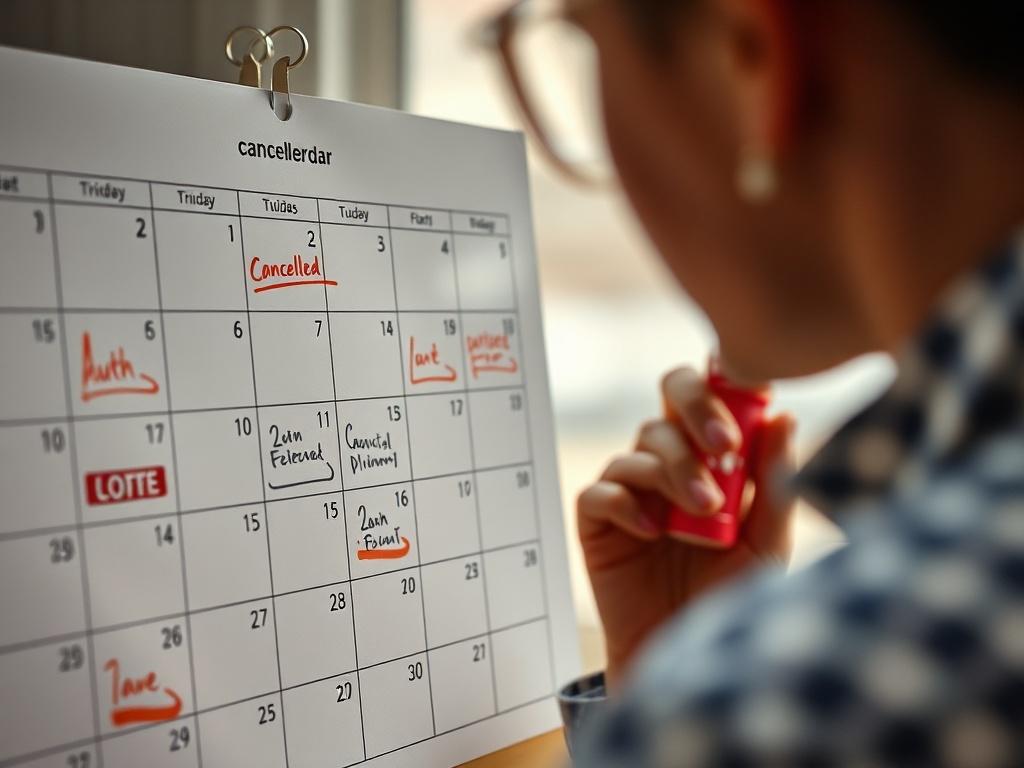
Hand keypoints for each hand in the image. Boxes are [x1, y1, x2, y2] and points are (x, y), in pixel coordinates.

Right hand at [577, 366, 794, 689]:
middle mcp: (670, 465)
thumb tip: (784, 417)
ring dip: (675, 470)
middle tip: (725, 447)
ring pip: (641, 448)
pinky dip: (625, 503)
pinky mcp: (598, 523)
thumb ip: (773, 483)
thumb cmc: (729, 598)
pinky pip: (600, 492)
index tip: (752, 406)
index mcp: (711, 459)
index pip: (710, 399)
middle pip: (668, 402)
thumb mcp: (767, 543)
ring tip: (705, 511)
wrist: (686, 654)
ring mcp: (633, 491)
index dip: (723, 389)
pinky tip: (652, 533)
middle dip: (696, 412)